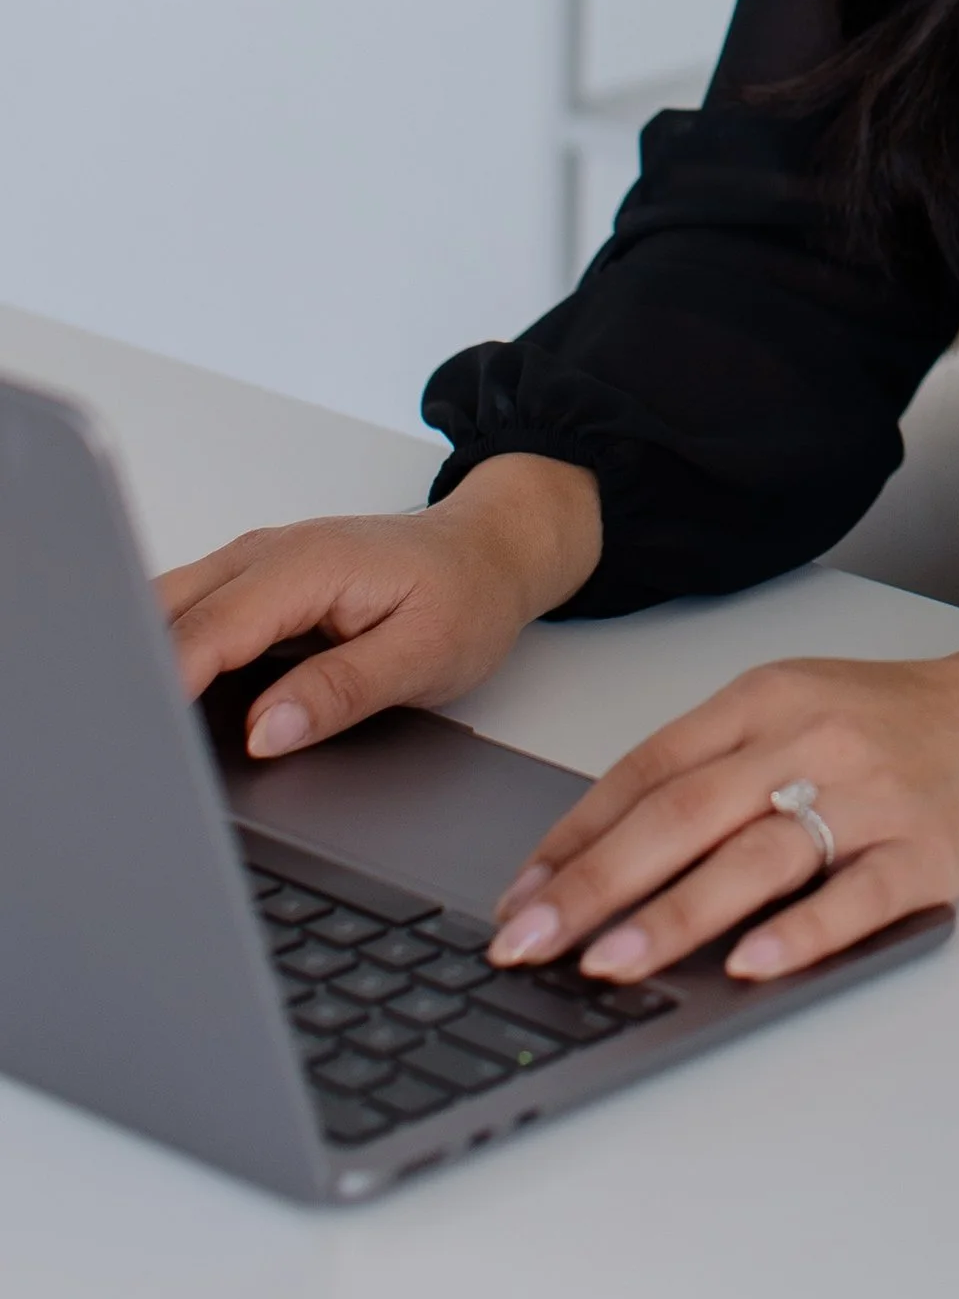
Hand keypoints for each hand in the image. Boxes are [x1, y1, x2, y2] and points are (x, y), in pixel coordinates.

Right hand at [155, 455, 603, 756]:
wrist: (491, 551)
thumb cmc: (467, 594)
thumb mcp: (424, 655)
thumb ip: (342, 692)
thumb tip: (266, 731)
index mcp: (307, 565)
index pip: (209, 629)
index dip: (167, 687)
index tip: (143, 740)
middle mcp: (266, 555)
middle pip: (165, 614)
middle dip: (136, 675)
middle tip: (127, 748)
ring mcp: (253, 567)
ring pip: (166, 612)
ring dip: (146, 665)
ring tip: (139, 734)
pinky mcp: (252, 587)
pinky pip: (190, 618)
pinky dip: (169, 657)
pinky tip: (168, 705)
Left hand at [485, 632, 958, 986]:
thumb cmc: (895, 725)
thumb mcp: (797, 710)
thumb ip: (714, 767)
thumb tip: (600, 853)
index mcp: (766, 699)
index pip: (650, 768)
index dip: (575, 836)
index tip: (517, 898)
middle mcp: (812, 739)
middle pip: (685, 814)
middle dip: (595, 885)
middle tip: (527, 943)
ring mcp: (871, 795)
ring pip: (756, 857)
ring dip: (674, 915)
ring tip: (607, 965)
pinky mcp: (927, 850)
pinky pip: (853, 897)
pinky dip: (797, 933)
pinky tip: (746, 966)